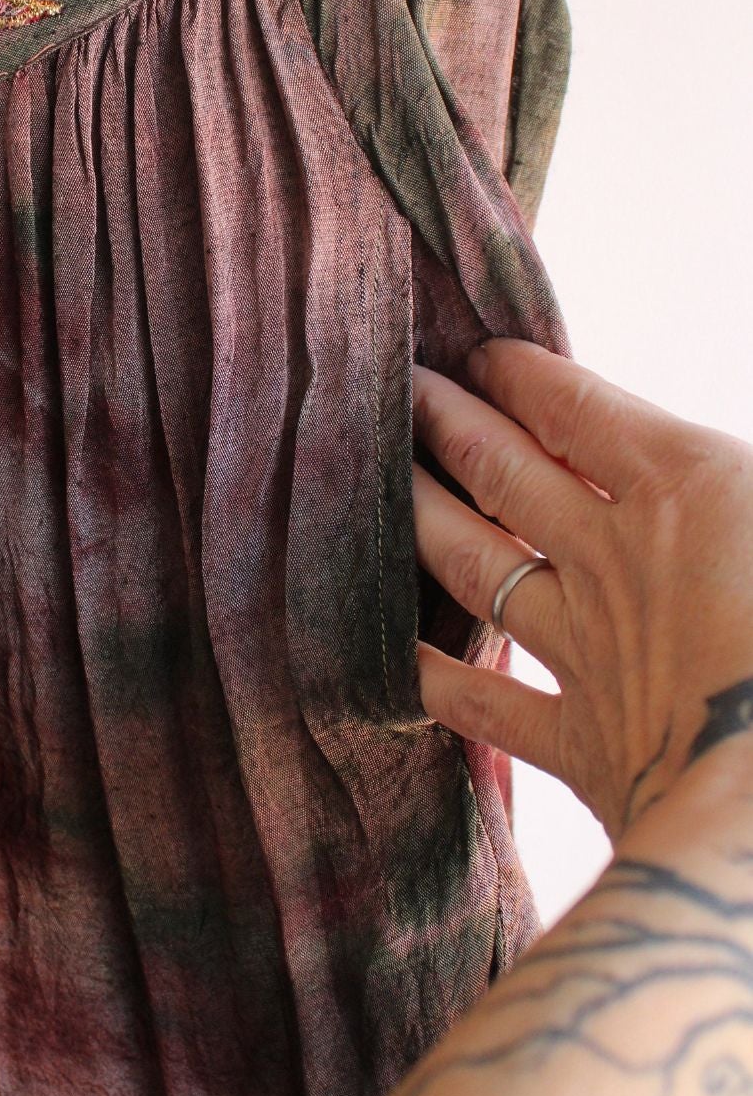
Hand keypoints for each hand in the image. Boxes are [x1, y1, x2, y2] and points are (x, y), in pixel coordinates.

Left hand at [411, 338, 752, 845]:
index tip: (479, 353)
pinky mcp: (579, 742)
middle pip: (505, 470)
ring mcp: (585, 646)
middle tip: (396, 389)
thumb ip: (744, 494)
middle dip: (447, 421)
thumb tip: (715, 483)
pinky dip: (431, 675)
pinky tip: (391, 652)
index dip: (520, 374)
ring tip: (379, 480)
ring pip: (474, 562)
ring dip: (422, 515)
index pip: (578, 406)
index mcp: (689, 486)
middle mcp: (615, 555)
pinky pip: (479, 702)